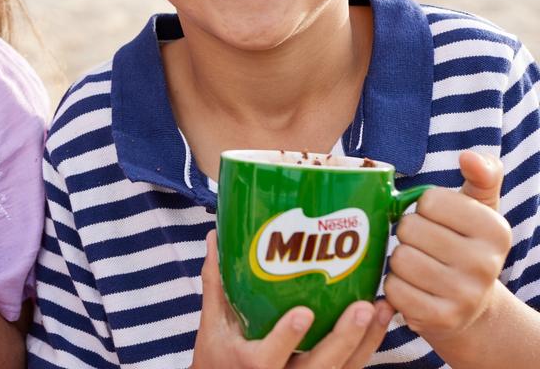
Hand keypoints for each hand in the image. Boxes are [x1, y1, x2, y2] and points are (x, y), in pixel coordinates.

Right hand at [192, 231, 392, 368]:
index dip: (287, 337)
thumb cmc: (217, 358)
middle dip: (344, 338)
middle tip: (361, 307)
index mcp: (251, 364)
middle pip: (320, 367)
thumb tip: (215, 236)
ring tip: (380, 308)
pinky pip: (351, 368)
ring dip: (366, 340)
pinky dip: (369, 345)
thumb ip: (216, 283)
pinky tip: (380, 319)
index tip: (303, 313)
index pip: (269, 357)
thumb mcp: (211, 325)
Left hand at [384, 151, 511, 342]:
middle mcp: (486, 263)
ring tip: (416, 265)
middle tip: (422, 245)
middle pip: (409, 228)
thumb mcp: (479, 208)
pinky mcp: (442, 318)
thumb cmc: (465, 244)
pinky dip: (394, 286)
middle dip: (407, 234)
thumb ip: (481, 174)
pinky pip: (394, 290)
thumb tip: (469, 156)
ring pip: (399, 258)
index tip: (436, 222)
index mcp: (495, 229)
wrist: (472, 307)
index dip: (423, 208)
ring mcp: (465, 294)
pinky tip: (411, 287)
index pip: (429, 200)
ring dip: (398, 261)